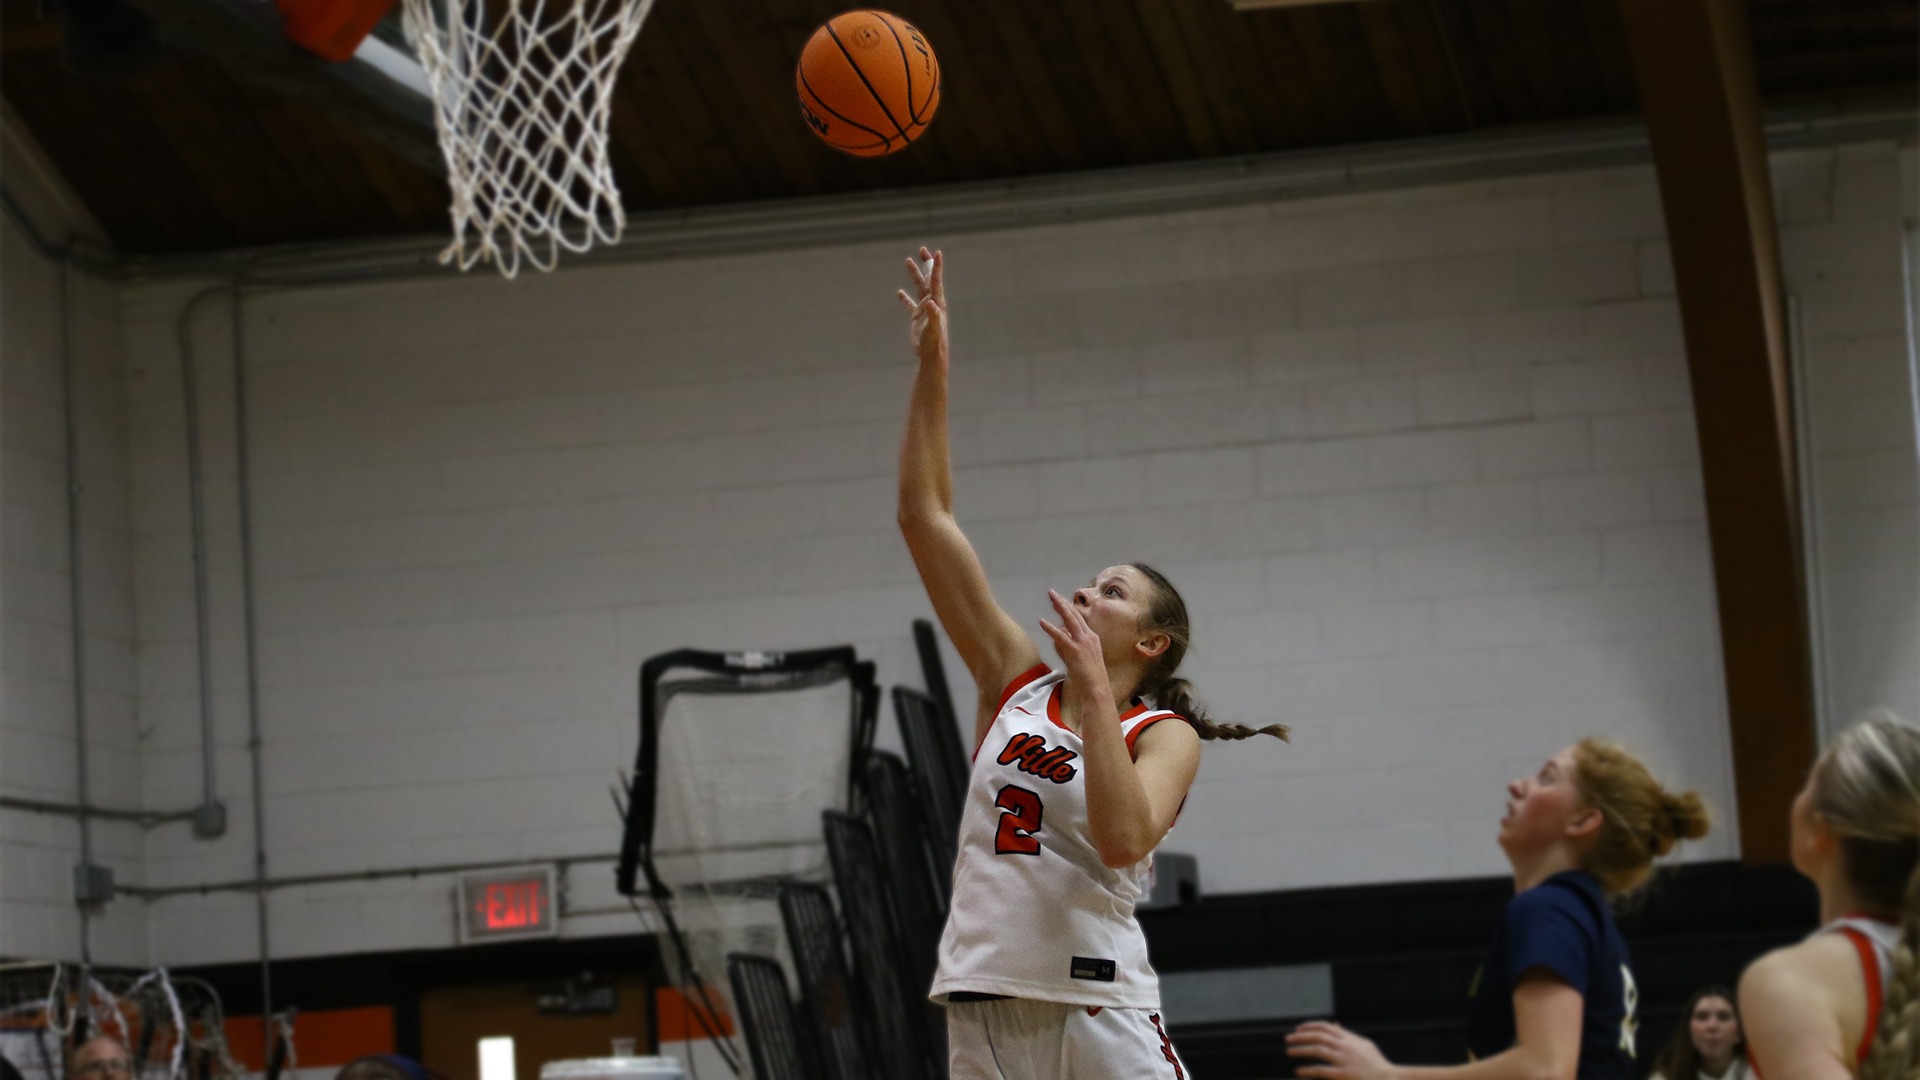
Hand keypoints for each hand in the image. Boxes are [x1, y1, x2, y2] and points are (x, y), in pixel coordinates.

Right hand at [895, 247, 946, 364]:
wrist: (931, 355)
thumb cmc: (934, 343)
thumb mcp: (933, 328)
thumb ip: (933, 315)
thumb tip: (930, 302)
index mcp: (937, 303)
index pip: (936, 281)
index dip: (936, 267)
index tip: (937, 253)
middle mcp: (932, 303)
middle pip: (928, 279)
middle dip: (926, 264)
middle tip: (923, 249)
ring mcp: (924, 309)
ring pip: (918, 287)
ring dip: (914, 274)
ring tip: (908, 260)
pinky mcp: (917, 318)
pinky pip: (910, 304)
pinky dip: (905, 298)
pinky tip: (899, 292)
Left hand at [1039, 589, 1108, 699]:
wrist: (1097, 689)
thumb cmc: (1090, 679)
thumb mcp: (1080, 659)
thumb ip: (1069, 648)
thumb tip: (1058, 640)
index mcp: (1092, 638)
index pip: (1079, 619)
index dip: (1069, 609)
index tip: (1061, 601)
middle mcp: (1089, 637)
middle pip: (1075, 615)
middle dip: (1063, 602)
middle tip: (1052, 593)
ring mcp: (1083, 643)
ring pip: (1070, 619)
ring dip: (1059, 607)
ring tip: (1050, 598)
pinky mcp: (1075, 650)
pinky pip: (1061, 636)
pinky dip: (1050, 628)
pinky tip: (1042, 622)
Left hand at [1286, 1022, 1395, 1079]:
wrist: (1389, 1079)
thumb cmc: (1376, 1064)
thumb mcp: (1363, 1045)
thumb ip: (1347, 1035)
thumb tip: (1335, 1024)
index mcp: (1349, 1039)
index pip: (1325, 1027)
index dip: (1310, 1026)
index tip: (1298, 1029)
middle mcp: (1346, 1047)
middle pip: (1318, 1036)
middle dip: (1301, 1036)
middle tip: (1288, 1039)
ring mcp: (1344, 1060)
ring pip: (1317, 1050)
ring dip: (1301, 1050)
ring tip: (1289, 1052)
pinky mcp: (1343, 1075)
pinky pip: (1321, 1070)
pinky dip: (1308, 1071)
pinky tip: (1299, 1071)